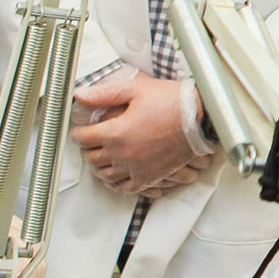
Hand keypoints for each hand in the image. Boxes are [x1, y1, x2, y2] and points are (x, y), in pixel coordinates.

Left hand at [72, 72, 213, 195]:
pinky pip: (126, 187)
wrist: (201, 117)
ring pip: (106, 175)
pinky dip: (118, 183)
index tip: (79, 131)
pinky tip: (118, 175)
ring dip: (100, 167)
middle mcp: (123, 154)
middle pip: (92, 158)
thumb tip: (80, 95)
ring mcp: (137, 168)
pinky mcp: (151, 176)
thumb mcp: (136, 89)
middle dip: (87, 149)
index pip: (84, 138)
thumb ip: (105, 94)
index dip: (78, 133)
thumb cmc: (171, 101)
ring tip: (102, 158)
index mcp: (116, 132)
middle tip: (90, 142)